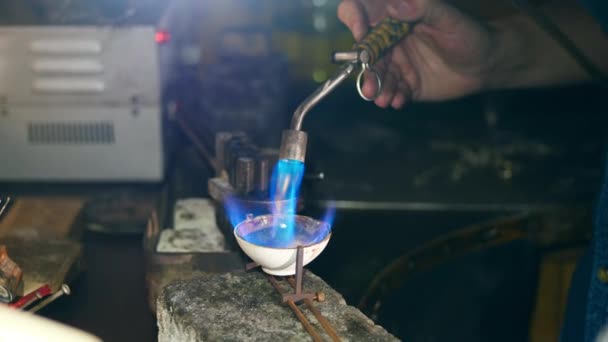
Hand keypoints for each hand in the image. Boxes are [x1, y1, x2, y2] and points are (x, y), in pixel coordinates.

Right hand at [338, 0, 496, 108]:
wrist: (485, 65)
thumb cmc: (469, 34)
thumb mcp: (449, 18)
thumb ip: (424, 8)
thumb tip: (395, 6)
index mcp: (395, 18)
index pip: (362, 11)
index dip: (354, 19)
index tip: (360, 34)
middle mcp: (390, 40)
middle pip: (365, 52)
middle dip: (365, 69)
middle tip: (370, 87)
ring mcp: (396, 63)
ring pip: (376, 75)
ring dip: (376, 88)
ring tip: (385, 99)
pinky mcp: (405, 83)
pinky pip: (391, 91)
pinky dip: (392, 97)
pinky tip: (399, 101)